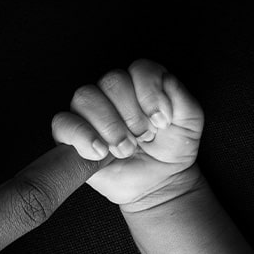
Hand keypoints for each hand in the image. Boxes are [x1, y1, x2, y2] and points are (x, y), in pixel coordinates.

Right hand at [52, 59, 204, 211]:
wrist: (159, 184)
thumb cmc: (171, 151)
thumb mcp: (190, 122)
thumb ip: (182, 97)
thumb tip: (164, 81)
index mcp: (139, 84)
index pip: (138, 68)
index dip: (150, 93)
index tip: (161, 121)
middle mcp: (111, 93)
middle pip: (111, 81)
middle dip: (132, 114)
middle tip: (144, 137)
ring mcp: (89, 114)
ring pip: (85, 96)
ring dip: (109, 125)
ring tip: (125, 149)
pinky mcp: (72, 136)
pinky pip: (63, 123)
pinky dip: (81, 135)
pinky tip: (101, 152)